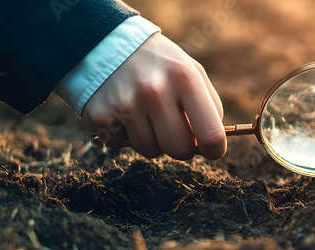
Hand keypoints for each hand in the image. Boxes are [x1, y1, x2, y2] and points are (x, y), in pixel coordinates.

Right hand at [81, 33, 225, 159]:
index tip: (211, 150)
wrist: (106, 44)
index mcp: (185, 78)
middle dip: (181, 146)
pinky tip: (121, 113)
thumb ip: (209, 106)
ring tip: (144, 115)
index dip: (214, 150)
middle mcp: (155, 91)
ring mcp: (125, 105)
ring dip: (151, 140)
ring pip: (150, 151)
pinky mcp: (100, 116)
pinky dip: (123, 135)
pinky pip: (120, 146)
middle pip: (180, 149)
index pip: (211, 134)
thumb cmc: (159, 64)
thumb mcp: (191, 71)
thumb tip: (212, 144)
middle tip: (174, 131)